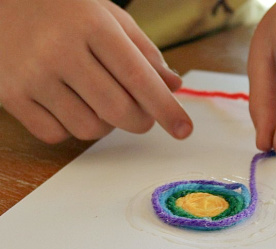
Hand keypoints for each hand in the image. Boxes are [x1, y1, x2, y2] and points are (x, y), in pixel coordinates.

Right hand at [0, 0, 191, 142]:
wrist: (0, 1)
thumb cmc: (64, 11)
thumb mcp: (108, 17)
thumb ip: (143, 51)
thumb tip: (172, 86)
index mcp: (91, 25)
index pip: (138, 77)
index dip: (165, 109)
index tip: (184, 130)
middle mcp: (60, 50)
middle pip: (118, 111)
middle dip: (140, 120)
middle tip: (141, 113)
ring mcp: (32, 75)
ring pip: (89, 129)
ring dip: (105, 124)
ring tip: (97, 99)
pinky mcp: (11, 95)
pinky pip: (57, 135)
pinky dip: (70, 128)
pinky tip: (68, 103)